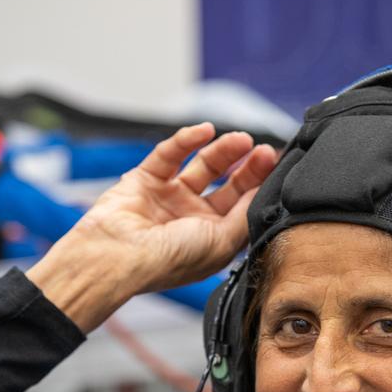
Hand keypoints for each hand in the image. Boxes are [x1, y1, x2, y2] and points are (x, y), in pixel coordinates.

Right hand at [28, 122, 277, 331]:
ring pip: (201, 166)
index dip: (258, 184)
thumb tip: (264, 191)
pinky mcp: (145, 179)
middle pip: (226, 184)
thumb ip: (245, 215)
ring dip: (222, 150)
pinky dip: (187, 139)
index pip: (241, 206)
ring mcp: (168, 198)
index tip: (273, 164)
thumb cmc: (169, 260)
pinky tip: (205, 131)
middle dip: (246, 166)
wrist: (118, 257)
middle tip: (263, 151)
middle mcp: (191, 218)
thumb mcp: (222, 242)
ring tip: (242, 139)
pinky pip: (170, 154)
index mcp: (211, 238)